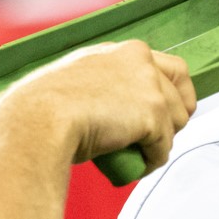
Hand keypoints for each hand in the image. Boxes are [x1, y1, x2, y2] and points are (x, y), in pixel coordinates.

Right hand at [0, 41, 195, 171]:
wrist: (37, 119)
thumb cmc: (43, 109)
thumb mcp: (77, 84)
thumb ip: (103, 88)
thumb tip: (111, 111)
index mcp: (122, 51)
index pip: (170, 66)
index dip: (173, 92)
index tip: (166, 111)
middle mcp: (141, 61)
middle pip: (181, 92)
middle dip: (177, 116)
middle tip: (159, 137)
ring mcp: (150, 86)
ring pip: (177, 122)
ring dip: (162, 142)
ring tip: (140, 157)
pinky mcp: (153, 114)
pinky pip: (164, 147)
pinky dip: (153, 161)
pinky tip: (137, 167)